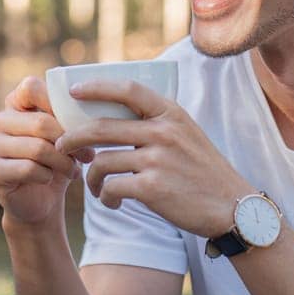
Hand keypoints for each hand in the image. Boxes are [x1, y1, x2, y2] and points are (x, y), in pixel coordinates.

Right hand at [0, 76, 86, 227]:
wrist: (40, 201)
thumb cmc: (55, 161)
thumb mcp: (65, 134)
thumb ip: (67, 116)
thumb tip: (83, 112)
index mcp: (13, 103)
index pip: (32, 87)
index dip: (56, 102)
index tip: (78, 122)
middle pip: (41, 122)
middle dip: (71, 141)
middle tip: (88, 154)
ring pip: (38, 148)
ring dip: (63, 162)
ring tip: (73, 170)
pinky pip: (28, 169)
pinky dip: (47, 176)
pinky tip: (50, 179)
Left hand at [55, 79, 250, 239]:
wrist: (232, 208)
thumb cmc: (203, 171)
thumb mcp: (186, 133)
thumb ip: (157, 121)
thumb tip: (114, 112)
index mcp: (170, 113)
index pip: (127, 89)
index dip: (96, 87)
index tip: (73, 91)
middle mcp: (163, 132)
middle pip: (101, 127)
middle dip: (73, 137)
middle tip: (61, 146)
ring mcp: (157, 160)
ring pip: (102, 162)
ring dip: (91, 177)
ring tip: (96, 187)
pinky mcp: (153, 188)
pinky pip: (112, 187)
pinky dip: (106, 196)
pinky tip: (113, 202)